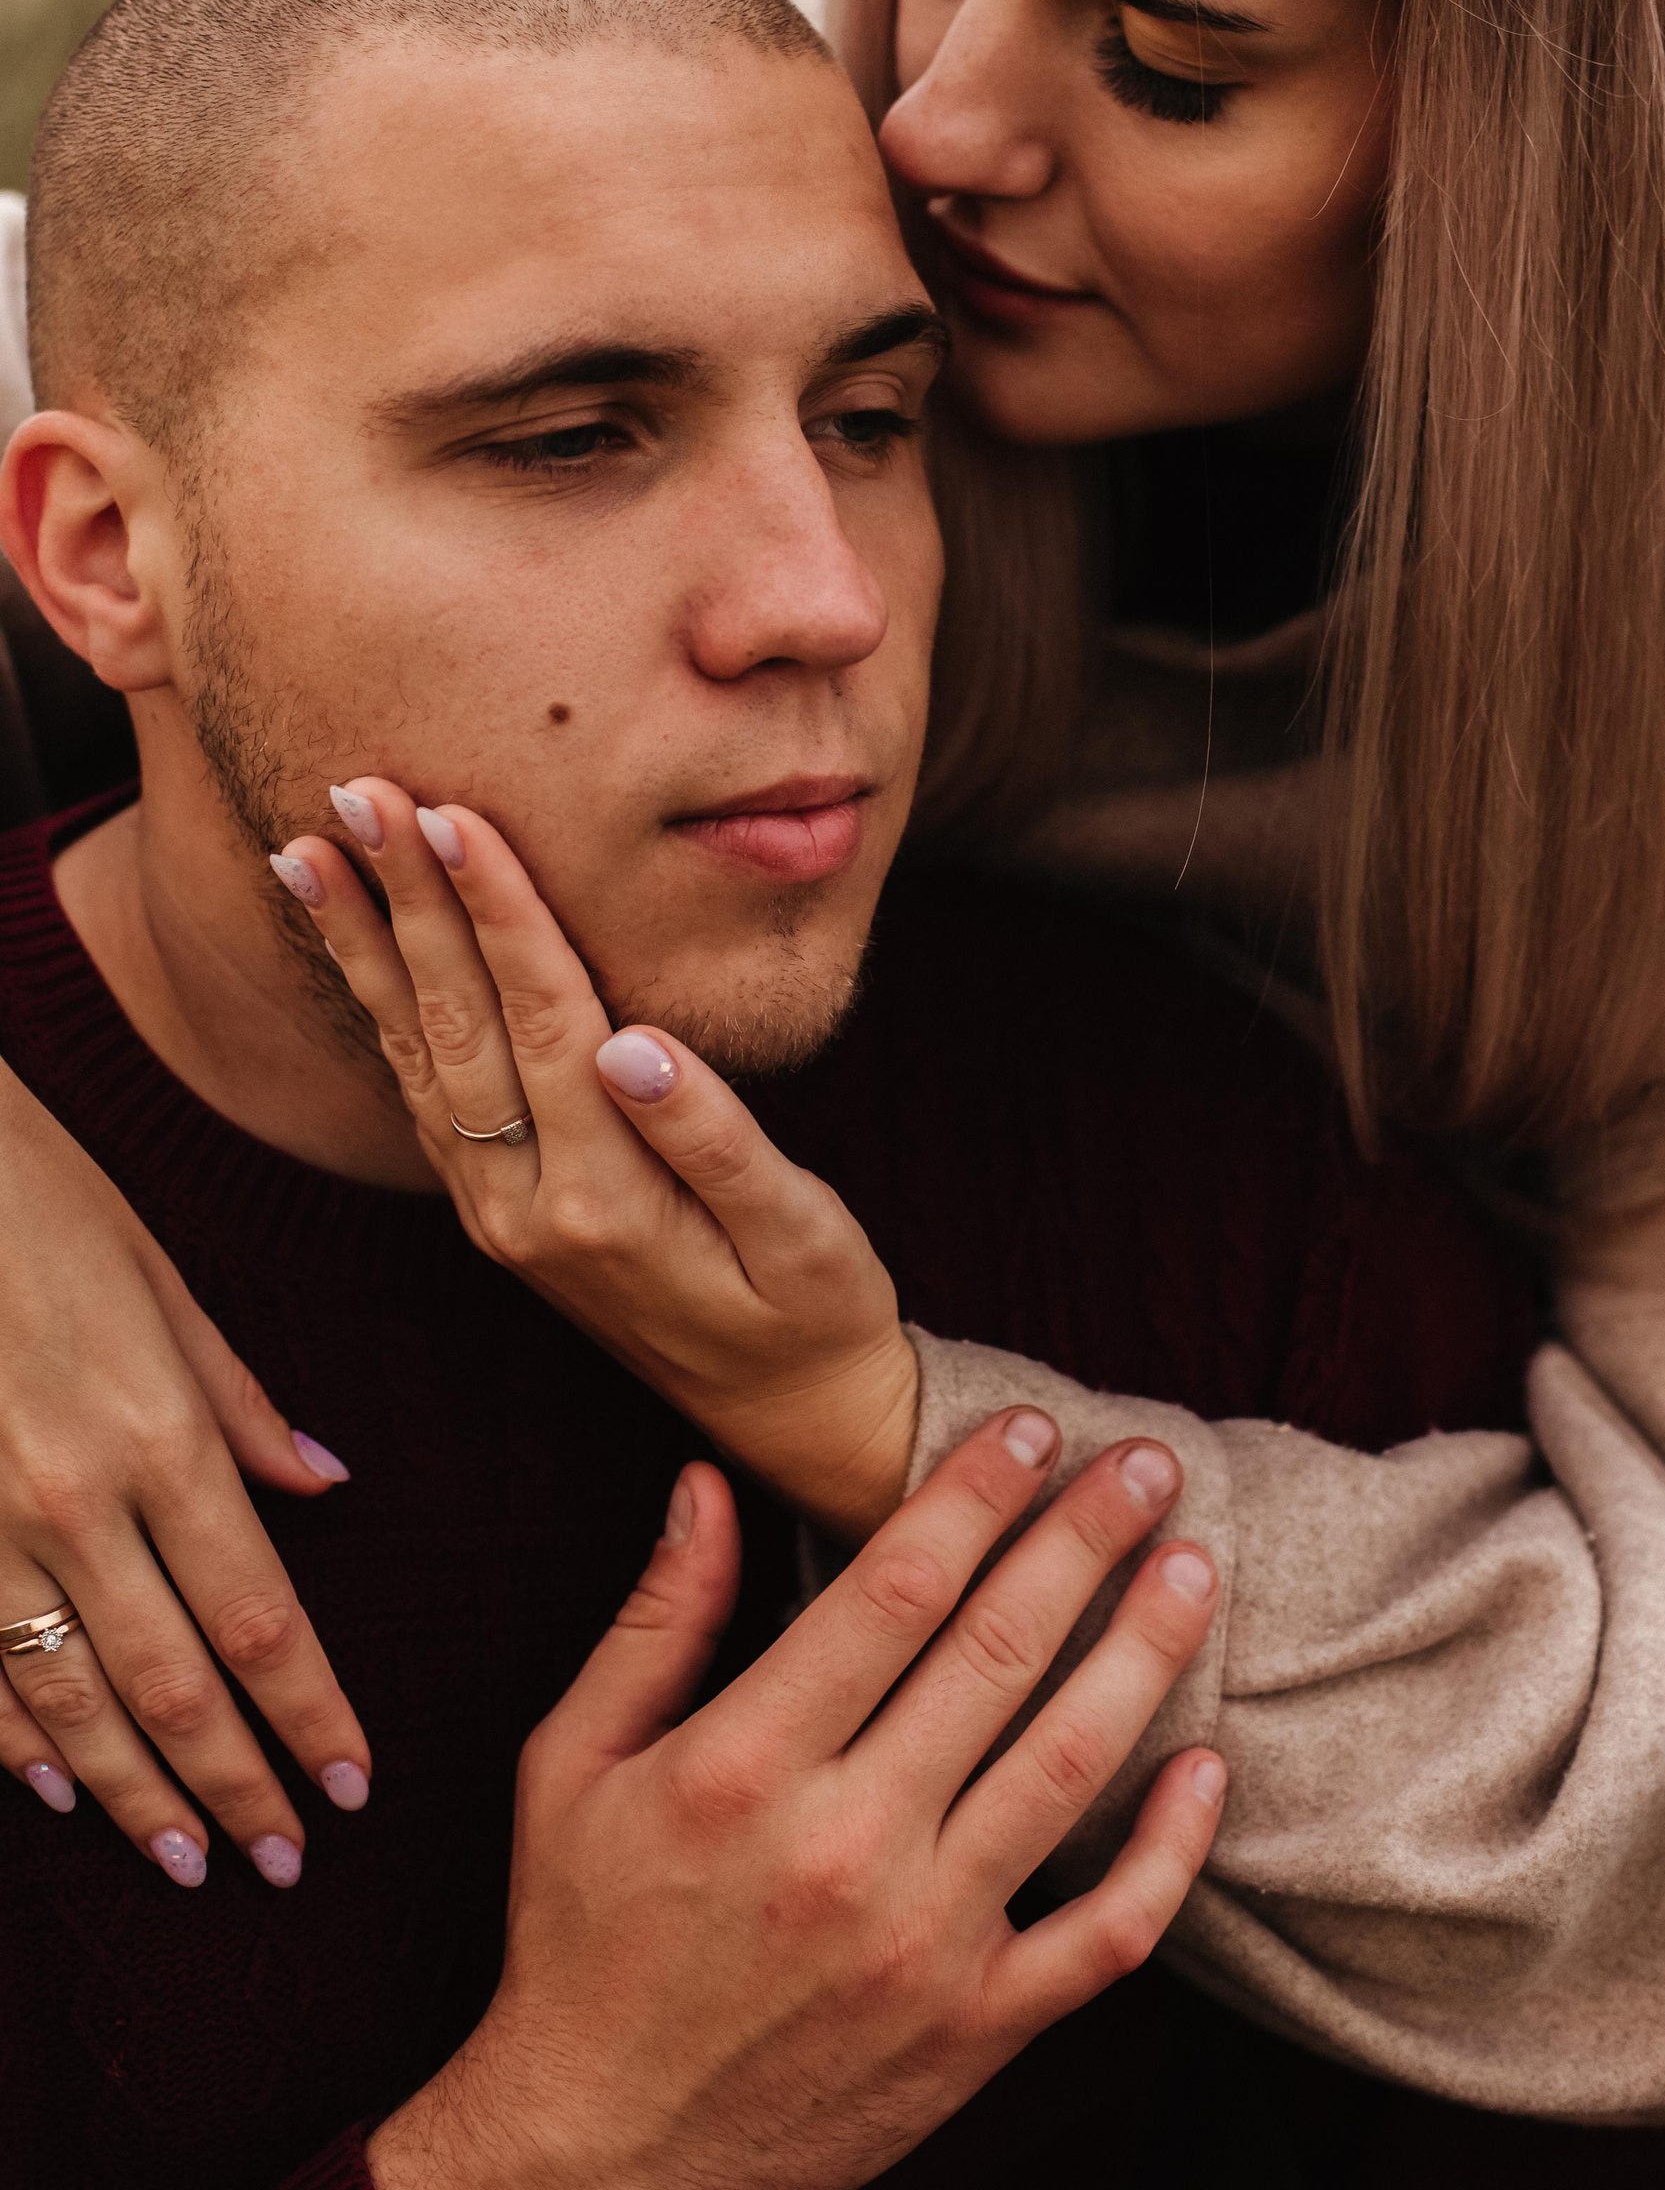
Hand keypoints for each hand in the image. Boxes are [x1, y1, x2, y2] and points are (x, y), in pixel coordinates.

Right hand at [0, 1053, 370, 1880]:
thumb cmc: (43, 1208)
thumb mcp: (164, 1285)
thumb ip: (240, 1403)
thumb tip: (323, 1482)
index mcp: (160, 1436)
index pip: (260, 1615)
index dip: (308, 1714)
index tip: (351, 1784)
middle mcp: (75, 1505)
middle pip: (175, 1682)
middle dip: (236, 1784)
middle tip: (284, 1861)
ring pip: (71, 1702)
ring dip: (136, 1792)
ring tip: (187, 1861)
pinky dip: (17, 1745)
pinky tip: (60, 1794)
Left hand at [276, 780, 918, 1536]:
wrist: (787, 1414)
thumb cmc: (816, 1307)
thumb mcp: (797, 1230)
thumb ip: (713, 1138)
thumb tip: (635, 1042)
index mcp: (604, 1200)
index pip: (539, 1019)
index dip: (496, 912)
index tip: (453, 813)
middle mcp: (527, 1208)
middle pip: (456, 1024)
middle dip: (405, 900)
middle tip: (356, 790)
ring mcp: (498, 1214)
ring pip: (418, 1055)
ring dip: (364, 945)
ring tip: (308, 848)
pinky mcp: (496, 1213)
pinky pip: (424, 1093)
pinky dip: (382, 1007)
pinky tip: (356, 946)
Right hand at [369, 1411, 1225, 2189]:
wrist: (603, 2163)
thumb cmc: (581, 1945)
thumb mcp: (573, 1766)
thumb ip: (656, 1619)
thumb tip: (708, 1480)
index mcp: (744, 1764)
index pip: (896, 1589)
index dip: (975, 1493)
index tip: (1034, 1429)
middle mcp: (845, 1843)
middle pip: (999, 1653)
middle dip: (1085, 1540)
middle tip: (1148, 1463)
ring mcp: (924, 1941)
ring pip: (1068, 1766)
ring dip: (1144, 1654)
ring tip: (1192, 1569)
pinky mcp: (976, 2027)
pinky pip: (1106, 1932)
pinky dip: (1171, 1850)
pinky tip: (1207, 1766)